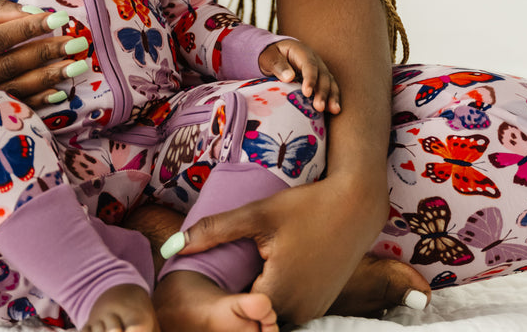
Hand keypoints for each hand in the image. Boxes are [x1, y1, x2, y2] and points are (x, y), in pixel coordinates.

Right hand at [0, 0, 89, 105]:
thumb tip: (31, 13)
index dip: (29, 28)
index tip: (59, 18)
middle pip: (8, 68)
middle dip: (47, 55)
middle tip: (78, 44)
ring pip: (12, 92)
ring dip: (48, 80)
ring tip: (76, 68)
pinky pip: (6, 109)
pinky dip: (35, 103)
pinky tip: (59, 95)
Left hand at [165, 174, 388, 323]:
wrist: (356, 206)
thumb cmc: (306, 207)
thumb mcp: (256, 214)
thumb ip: (213, 232)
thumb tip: (171, 247)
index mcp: (277, 295)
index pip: (235, 315)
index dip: (217, 302)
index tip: (202, 286)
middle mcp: (297, 313)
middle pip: (254, 320)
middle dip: (234, 305)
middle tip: (217, 279)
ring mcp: (312, 312)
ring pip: (272, 318)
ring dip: (254, 302)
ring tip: (239, 273)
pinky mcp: (320, 306)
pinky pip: (288, 311)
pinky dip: (272, 298)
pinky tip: (263, 271)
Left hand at [258, 37, 339, 114]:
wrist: (276, 54)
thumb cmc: (271, 55)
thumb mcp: (269, 57)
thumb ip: (277, 64)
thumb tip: (289, 77)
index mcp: (301, 51)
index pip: (309, 65)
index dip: (310, 79)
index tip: (307, 93)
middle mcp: (314, 59)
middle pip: (322, 75)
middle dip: (322, 91)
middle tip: (319, 107)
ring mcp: (319, 68)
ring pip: (329, 81)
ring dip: (331, 96)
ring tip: (333, 110)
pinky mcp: (321, 78)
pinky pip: (330, 87)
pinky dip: (333, 98)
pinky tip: (334, 109)